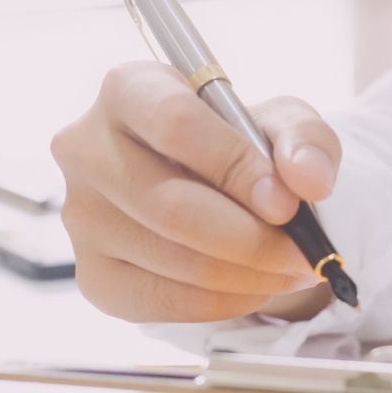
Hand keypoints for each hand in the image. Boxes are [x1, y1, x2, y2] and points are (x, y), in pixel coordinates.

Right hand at [51, 61, 340, 322]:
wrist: (213, 191)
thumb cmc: (242, 146)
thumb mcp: (284, 123)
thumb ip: (306, 139)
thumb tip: (309, 180)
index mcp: (129, 89)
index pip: (175, 123)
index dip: (235, 166)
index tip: (286, 204)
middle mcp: (87, 149)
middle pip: (171, 206)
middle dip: (252, 239)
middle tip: (302, 253)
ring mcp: (81, 216)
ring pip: (174, 261)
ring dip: (249, 276)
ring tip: (290, 269)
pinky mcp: (94, 274)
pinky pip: (164, 303)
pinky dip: (224, 302)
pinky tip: (254, 285)